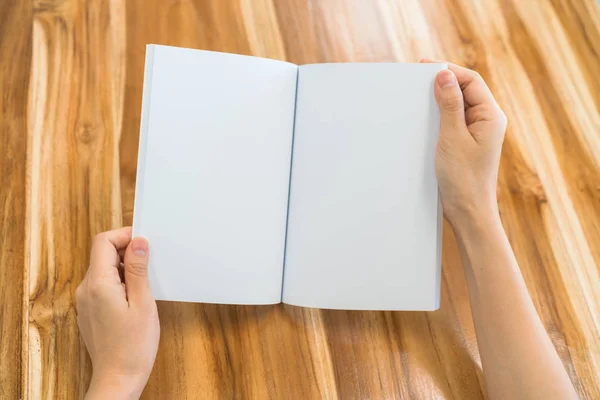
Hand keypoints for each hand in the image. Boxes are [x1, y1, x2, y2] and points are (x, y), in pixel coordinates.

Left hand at [76, 227, 159, 399]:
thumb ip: (138, 269)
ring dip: (124, 267)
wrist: (118, 379)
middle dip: (126, 251)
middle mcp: (86, 290)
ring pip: (103, 269)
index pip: (103, 242)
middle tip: (150, 262)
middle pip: (102, 253)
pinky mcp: (90, 310)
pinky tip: (135, 296)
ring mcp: (85, 301)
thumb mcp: (143, 303)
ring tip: (145, 283)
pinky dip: (119, 281)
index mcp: (98, 284)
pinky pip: (102, 284)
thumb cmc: (133, 346)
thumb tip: (138, 242)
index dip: (124, 235)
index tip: (144, 241)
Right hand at [423, 60, 506, 225]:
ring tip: (418, 96)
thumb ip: (449, 104)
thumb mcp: (452, 137)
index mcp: (491, 116)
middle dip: (443, 82)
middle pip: (466, 90)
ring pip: (458, 105)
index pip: (471, 80)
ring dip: (440, 99)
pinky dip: (440, 115)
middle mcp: (487, 121)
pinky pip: (454, 121)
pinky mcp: (467, 143)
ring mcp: (478, 133)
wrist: (468, 212)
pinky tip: (425, 118)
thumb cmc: (463, 179)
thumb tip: (444, 74)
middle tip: (417, 79)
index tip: (425, 66)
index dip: (449, 70)